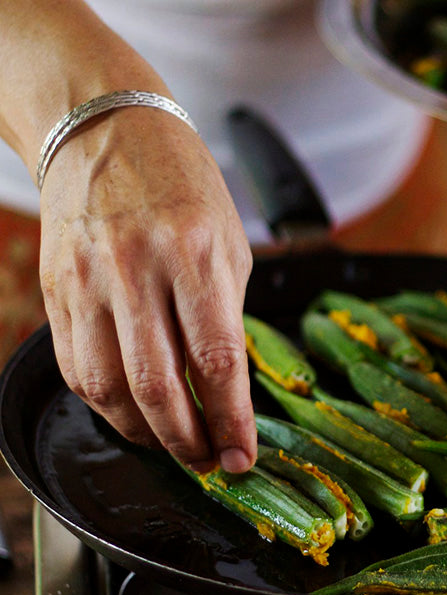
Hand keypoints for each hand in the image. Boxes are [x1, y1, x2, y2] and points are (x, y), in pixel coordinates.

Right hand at [37, 105, 256, 473]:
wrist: (106, 131)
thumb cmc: (184, 186)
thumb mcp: (230, 242)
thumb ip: (227, 314)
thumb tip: (228, 385)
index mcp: (197, 253)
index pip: (216, 359)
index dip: (231, 420)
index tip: (242, 458)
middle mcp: (139, 268)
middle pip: (158, 385)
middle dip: (188, 441)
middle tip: (209, 463)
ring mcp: (90, 281)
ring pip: (109, 388)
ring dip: (145, 433)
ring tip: (174, 444)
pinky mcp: (56, 291)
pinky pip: (77, 368)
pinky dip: (107, 404)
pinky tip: (133, 413)